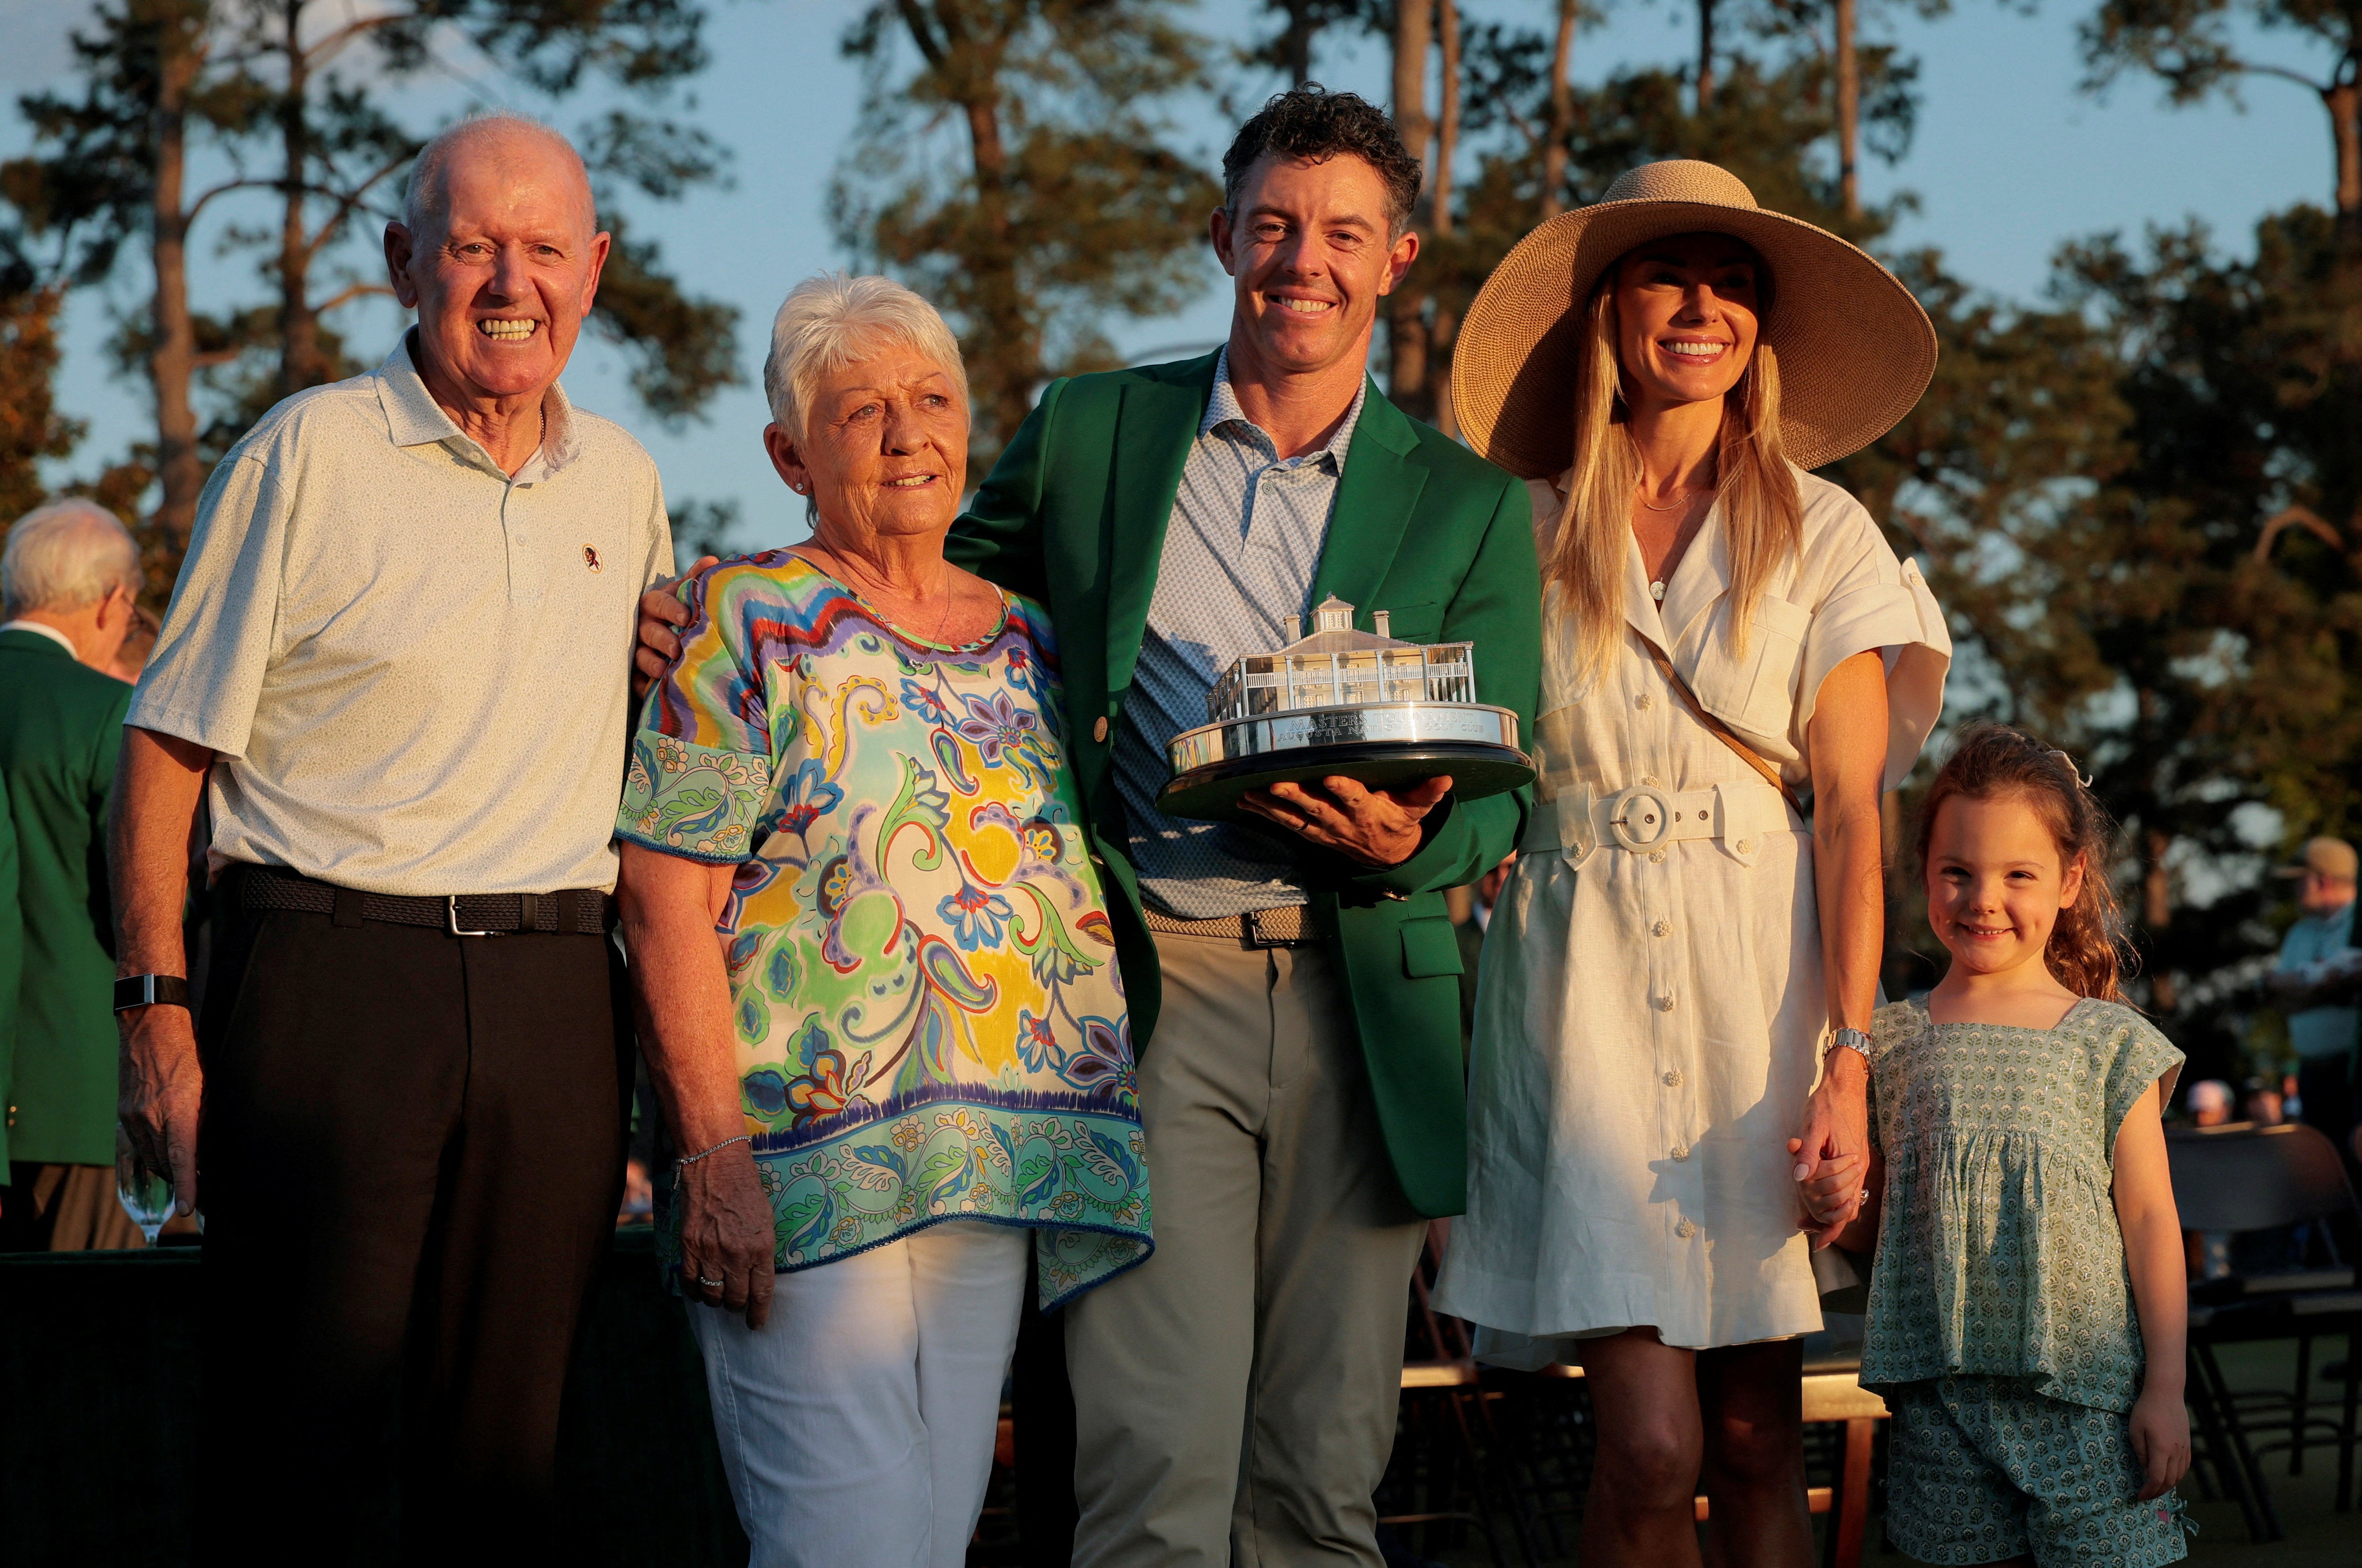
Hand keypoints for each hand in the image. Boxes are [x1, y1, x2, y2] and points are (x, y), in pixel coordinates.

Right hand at [118, 1003, 202, 1215]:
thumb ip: (203, 1121)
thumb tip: (203, 1152)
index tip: (190, 1208)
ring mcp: (132, 1118)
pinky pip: (132, 1150)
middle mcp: (150, 1117)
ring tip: (185, 1176)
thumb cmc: (187, 1055)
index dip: (187, 1185)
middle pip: (166, 1163)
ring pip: (150, 1159)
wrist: (150, 1029)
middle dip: (183, 1179)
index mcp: (176, 1109)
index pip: (182, 1157)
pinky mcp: (123, 1116)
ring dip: (167, 1171)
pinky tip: (153, 1172)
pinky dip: (146, 1162)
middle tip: (202, 1187)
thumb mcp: (205, 1087)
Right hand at [633, 556, 716, 696]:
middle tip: (677, 648)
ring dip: (651, 662)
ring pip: (640, 656)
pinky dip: (643, 685)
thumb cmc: (687, 612)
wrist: (683, 638)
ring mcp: (640, 650)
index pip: (658, 602)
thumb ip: (698, 580)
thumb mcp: (691, 595)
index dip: (670, 609)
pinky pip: (637, 681)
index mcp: (656, 604)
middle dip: (661, 639)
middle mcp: (645, 626)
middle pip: (647, 631)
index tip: (686, 617)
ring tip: (664, 669)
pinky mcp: (639, 674)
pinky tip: (654, 689)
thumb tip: (711, 561)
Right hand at [677, 1143, 776, 1328]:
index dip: (759, 1313)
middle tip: (737, 1304)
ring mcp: (710, 1252)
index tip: (756, 1324)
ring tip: (719, 1296)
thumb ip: (762, 1252)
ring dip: (716, 1300)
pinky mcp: (689, 1247)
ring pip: (712, 1295)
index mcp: (761, 1248)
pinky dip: (694, 1291)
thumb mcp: (767, 1222)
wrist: (716, 1166)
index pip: (762, 1292)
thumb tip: (757, 1277)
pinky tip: (698, 1290)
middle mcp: (736, 1254)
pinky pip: (689, 1282)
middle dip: (737, 1307)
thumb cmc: (747, 1191)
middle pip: (736, 1299)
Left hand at [1238, 774, 1449, 867]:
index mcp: (1368, 812)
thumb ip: (1428, 793)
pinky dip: (1265, 814)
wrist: (1389, 856)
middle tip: (1275, 783)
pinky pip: (1285, 824)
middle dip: (1295, 796)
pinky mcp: (1312, 834)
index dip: (1343, 791)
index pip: (1355, 799)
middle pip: (1316, 809)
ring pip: (1295, 818)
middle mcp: (1342, 822)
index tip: (1331, 779)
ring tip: (1248, 793)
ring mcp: (1325, 830)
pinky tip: (1244, 802)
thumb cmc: (1401, 823)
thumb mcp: (1417, 809)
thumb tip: (1445, 778)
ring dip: (1270, 806)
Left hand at [1788, 1055, 1867, 1248]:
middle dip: (1826, 1222)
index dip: (1829, 1228)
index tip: (1817, 1244)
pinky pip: (1850, 1186)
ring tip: (1809, 1222)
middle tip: (1803, 1227)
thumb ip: (1807, 1152)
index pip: (1842, 1207)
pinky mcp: (1855, 1157)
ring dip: (1830, 1212)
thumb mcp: (1813, 1126)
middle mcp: (1858, 1168)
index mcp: (1849, 1164)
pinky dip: (1837, 1197)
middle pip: (1845, 1208)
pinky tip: (1821, 1195)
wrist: (1846, 1086)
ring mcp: (1859, 1164)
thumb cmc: (1827, 1104)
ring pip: (1849, 1199)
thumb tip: (1798, 1177)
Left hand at [2129, 1382, 2190, 1499]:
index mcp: (2162, 1450)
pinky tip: (2169, 1476)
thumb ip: (2141, 1453)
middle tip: (2146, 1496)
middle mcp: (2176, 1452)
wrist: (2166, 1393)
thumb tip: (2146, 1472)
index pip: (2157, 1479)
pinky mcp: (2187, 1443)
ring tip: (2156, 1489)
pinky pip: (2185, 1466)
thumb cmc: (2146, 1409)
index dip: (2149, 1491)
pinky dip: (2177, 1476)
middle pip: (2169, 1481)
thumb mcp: (2135, 1430)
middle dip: (2157, 1492)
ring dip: (2168, 1486)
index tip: (2139, 1496)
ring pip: (2179, 1475)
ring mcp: (2184, 1448)